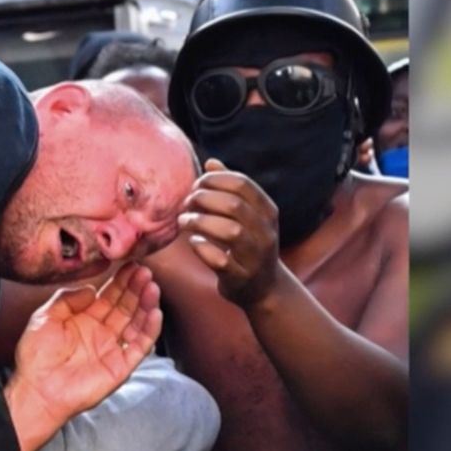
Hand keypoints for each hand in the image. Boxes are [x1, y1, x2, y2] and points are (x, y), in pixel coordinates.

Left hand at [8, 263, 160, 450]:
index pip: (108, 296)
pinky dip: (149, 330)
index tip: (131, 265)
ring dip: (146, 304)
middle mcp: (100, 332)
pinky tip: (154, 313)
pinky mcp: (120, 367)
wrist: (37, 390)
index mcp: (83, 320)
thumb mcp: (44, 317)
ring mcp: (112, 349)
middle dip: (136, 288)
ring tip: (152, 287)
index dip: (120, 281)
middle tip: (145, 272)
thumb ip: (66, 299)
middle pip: (125, 306)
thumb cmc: (35, 357)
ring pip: (136, 322)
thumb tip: (91, 288)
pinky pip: (139, 346)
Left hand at [178, 158, 280, 307]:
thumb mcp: (246, 215)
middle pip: (234, 205)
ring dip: (200, 222)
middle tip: (187, 203)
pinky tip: (193, 242)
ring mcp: (255, 256)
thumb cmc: (247, 245)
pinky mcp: (240, 277)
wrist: (263, 288)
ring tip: (184, 221)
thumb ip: (230, 189)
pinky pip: (219, 260)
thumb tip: (210, 162)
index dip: (214, 180)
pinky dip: (202, 248)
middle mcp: (266, 231)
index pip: (242, 183)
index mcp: (267, 210)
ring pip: (230, 231)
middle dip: (204, 199)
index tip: (196, 185)